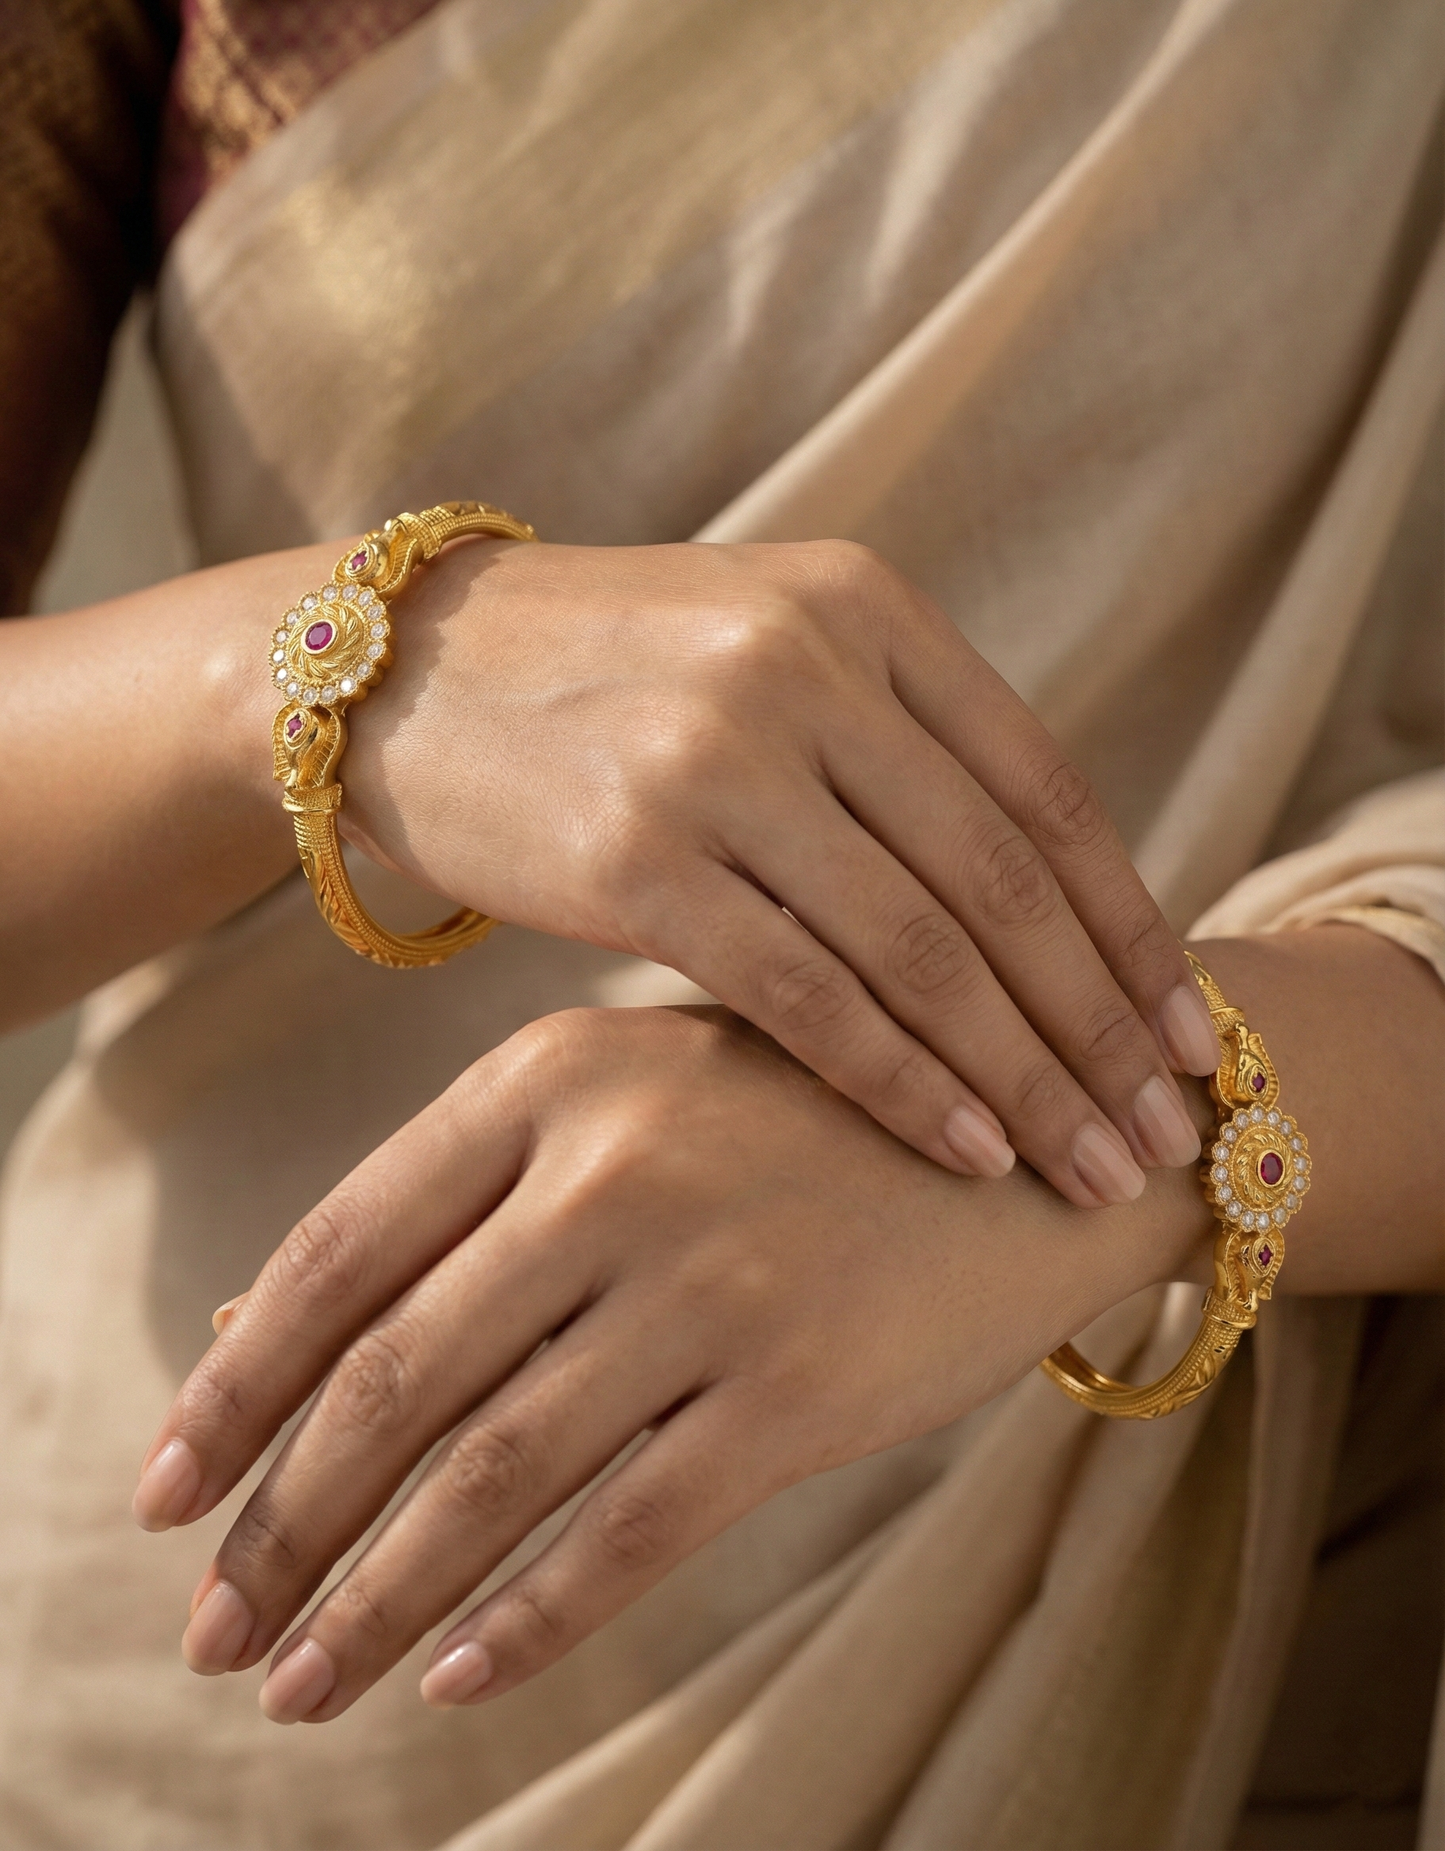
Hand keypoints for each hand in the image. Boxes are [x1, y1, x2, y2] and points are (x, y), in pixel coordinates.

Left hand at [133, 1005, 1208, 1723]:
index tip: (162, 1495)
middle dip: (284, 1529)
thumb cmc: (805, 1114)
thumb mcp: (623, 1105)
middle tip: (211, 1633)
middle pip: (396, 1383)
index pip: (341, 1253)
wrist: (1038, 1131)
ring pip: (492, 1478)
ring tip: (300, 1685)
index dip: (238, 1390)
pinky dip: (528, 1621)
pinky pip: (628, 1535)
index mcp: (547, 1083)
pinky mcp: (802, 1391)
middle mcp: (613, 1173)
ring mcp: (711, 1283)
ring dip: (376, 1601)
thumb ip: (455, 1199)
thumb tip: (257, 1333)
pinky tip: (455, 1679)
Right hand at [341, 537, 1216, 1205]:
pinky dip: (900, 1081)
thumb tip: (1034, 908)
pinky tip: (964, 1148)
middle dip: (1098, 1026)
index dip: (1130, 929)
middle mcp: (807, 668)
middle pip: (1001, 882)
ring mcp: (720, 761)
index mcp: (863, 609)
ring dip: (1022, 1073)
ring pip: (920, 949)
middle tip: (1165, 1134)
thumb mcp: (764, 651)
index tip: (1192, 1038)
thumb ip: (894, 743)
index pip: (1042, 793)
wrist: (396, 669)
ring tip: (1089, 1166)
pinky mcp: (634, 860)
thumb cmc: (601, 681)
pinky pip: (806, 994)